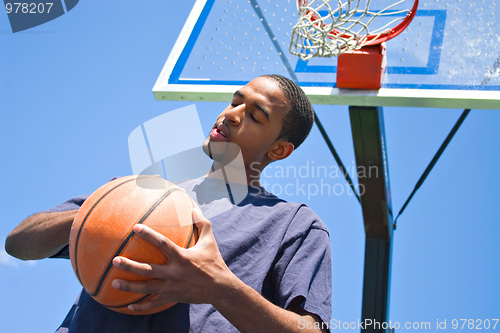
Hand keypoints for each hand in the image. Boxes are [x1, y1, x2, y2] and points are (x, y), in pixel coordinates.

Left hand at [111, 209, 234, 311]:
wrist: (220, 288)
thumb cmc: (214, 262)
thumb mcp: (210, 241)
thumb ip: (202, 224)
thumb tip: (194, 208)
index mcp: (182, 257)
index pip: (162, 244)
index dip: (148, 235)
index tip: (135, 228)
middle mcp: (174, 273)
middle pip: (147, 269)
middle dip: (130, 265)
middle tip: (115, 260)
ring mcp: (172, 287)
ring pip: (146, 288)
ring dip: (129, 286)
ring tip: (113, 282)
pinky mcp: (172, 298)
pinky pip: (154, 303)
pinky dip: (141, 306)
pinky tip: (128, 306)